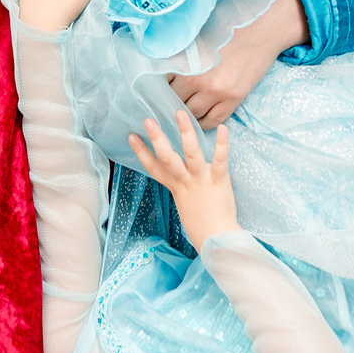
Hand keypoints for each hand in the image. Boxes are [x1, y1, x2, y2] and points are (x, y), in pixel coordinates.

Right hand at [127, 112, 238, 251]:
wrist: (216, 239)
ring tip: (180, 113)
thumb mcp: (184, 205)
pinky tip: (222, 129)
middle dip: (157, 138)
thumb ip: (182, 189)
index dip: (141, 152)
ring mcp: (200, 180)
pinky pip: (220, 160)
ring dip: (185, 133)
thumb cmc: (201, 225)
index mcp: (175, 187)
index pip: (153, 168)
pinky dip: (222, 144)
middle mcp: (185, 181)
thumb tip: (182, 177)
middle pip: (167, 158)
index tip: (131, 136)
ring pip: (190, 153)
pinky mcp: (218, 180)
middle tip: (148, 120)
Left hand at [169, 0, 308, 125]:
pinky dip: (203, 123)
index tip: (161, 91)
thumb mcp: (197, 36)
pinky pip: (211, 121)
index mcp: (185, 62)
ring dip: (187, 114)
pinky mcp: (233, 100)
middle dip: (173, 102)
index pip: (163, 84)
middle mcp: (197, 80)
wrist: (261, 29)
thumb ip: (180, 54)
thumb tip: (163, 66)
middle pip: (175, 101)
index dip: (161, 88)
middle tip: (172, 103)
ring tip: (186, 111)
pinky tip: (201, 118)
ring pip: (192, 114)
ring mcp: (216, 92)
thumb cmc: (228, 27)